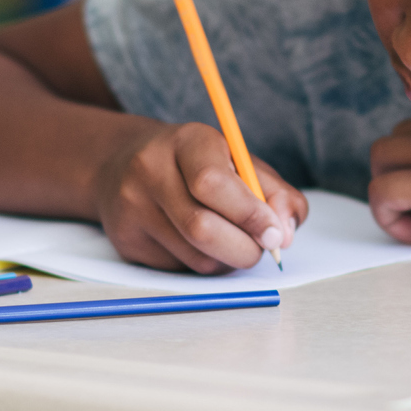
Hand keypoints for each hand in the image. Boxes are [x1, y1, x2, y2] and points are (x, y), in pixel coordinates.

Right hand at [91, 120, 306, 273]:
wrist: (126, 164)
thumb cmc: (199, 164)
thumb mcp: (240, 162)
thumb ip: (274, 193)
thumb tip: (284, 234)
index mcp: (187, 141)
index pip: (213, 183)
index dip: (250, 214)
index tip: (275, 234)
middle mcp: (150, 170)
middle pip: (201, 228)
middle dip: (245, 248)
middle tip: (263, 247)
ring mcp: (132, 208)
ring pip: (195, 257)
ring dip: (227, 259)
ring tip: (231, 239)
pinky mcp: (126, 240)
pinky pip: (180, 269)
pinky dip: (204, 264)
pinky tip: (200, 243)